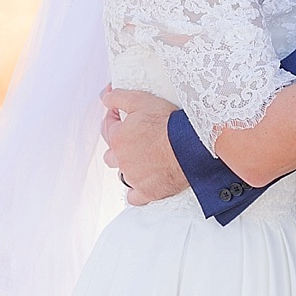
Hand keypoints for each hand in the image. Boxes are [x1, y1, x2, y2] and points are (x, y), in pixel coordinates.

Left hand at [100, 86, 190, 203]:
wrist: (190, 145)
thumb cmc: (169, 124)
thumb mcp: (141, 100)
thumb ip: (118, 97)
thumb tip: (105, 98)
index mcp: (118, 139)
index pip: (107, 128)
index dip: (114, 119)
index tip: (121, 116)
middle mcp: (122, 160)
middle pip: (111, 155)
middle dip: (119, 146)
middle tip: (133, 139)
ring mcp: (134, 178)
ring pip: (122, 175)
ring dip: (128, 168)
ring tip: (141, 160)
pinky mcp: (147, 191)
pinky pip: (134, 197)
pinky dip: (137, 191)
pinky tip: (143, 183)